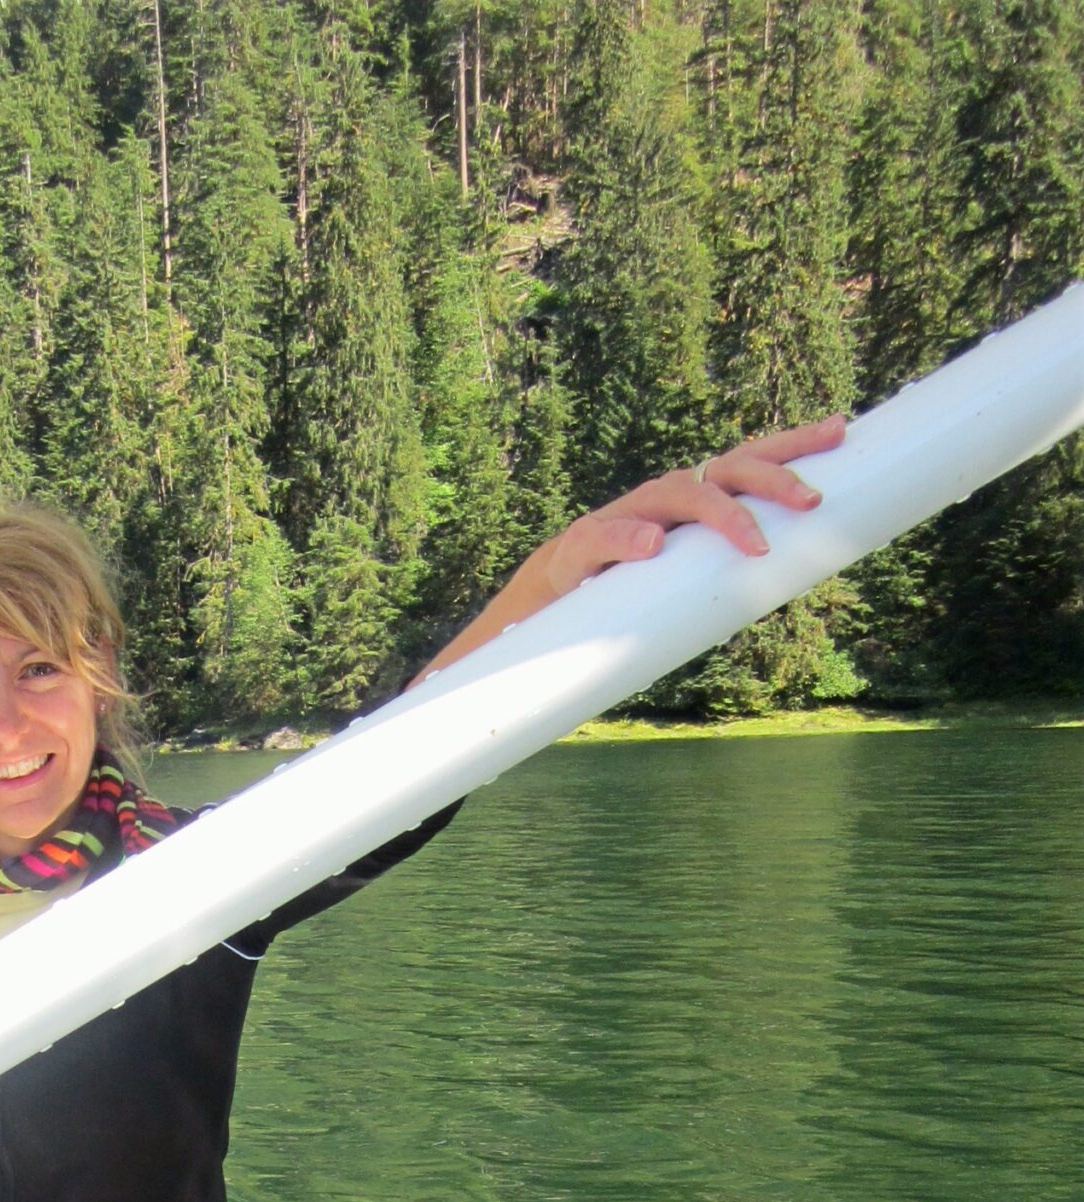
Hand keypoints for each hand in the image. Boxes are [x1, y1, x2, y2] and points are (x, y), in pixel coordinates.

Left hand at [414, 414, 847, 681]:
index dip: (619, 539)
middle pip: (670, 492)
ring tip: (831, 454)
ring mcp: (656, 505)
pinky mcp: (690, 505)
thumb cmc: (530, 634)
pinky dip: (785, 457)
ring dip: (773, 463)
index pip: (596, 536)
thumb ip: (480, 680)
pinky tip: (838, 441)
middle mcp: (618, 518)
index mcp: (571, 554)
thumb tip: (419, 705)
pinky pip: (739, 473)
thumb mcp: (509, 659)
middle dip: (718, 505)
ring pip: (715, 469)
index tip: (647, 550)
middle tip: (764, 532)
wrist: (543, 595)